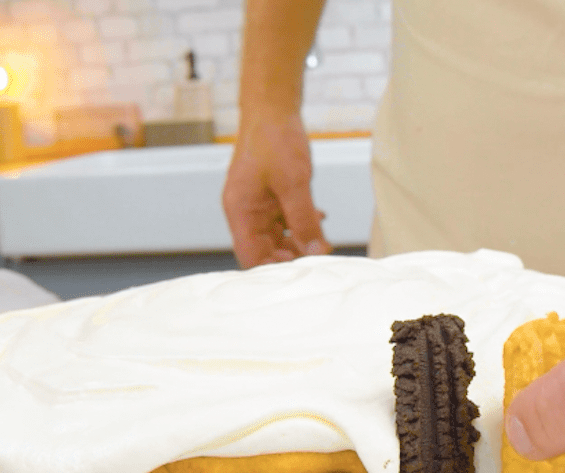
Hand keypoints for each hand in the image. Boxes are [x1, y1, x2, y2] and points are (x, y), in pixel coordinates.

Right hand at [222, 112, 330, 266]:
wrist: (273, 109)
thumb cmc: (275, 140)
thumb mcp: (294, 183)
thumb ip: (304, 220)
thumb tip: (316, 252)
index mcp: (240, 212)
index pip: (251, 257)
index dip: (274, 270)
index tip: (302, 273)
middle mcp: (245, 213)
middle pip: (265, 251)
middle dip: (292, 258)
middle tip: (321, 259)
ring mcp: (257, 206)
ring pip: (278, 238)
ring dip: (300, 243)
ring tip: (324, 244)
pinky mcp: (270, 198)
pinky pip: (284, 222)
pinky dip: (301, 226)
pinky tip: (320, 222)